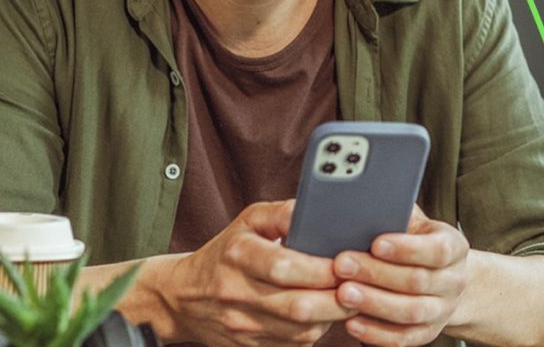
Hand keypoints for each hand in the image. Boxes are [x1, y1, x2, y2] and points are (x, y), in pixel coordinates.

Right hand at [157, 199, 352, 346]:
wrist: (183, 298)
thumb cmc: (227, 253)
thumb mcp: (248, 221)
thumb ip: (283, 213)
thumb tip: (315, 210)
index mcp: (238, 256)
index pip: (284, 266)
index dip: (321, 269)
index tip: (346, 262)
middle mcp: (237, 294)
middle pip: (298, 306)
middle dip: (338, 297)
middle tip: (360, 284)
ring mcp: (243, 326)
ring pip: (301, 331)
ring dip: (333, 317)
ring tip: (349, 297)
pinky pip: (295, 345)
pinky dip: (317, 331)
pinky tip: (327, 314)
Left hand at [332, 206, 470, 346]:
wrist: (443, 279)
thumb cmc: (417, 243)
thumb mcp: (415, 224)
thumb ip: (398, 214)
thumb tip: (366, 200)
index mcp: (455, 248)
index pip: (438, 250)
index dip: (407, 248)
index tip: (376, 243)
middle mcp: (454, 281)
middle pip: (417, 281)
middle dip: (377, 273)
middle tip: (342, 265)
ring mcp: (442, 310)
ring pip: (410, 312)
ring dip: (374, 303)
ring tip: (342, 293)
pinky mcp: (426, 333)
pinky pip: (403, 338)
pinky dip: (376, 333)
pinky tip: (351, 322)